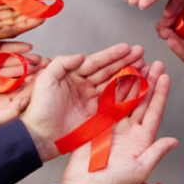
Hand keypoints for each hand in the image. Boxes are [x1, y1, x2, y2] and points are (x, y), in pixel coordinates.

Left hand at [21, 42, 146, 161]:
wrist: (40, 136)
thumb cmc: (39, 109)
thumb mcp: (46, 80)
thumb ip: (62, 63)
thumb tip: (81, 55)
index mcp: (72, 75)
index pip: (95, 62)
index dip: (111, 54)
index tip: (126, 47)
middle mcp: (84, 85)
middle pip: (108, 70)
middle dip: (125, 60)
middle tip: (141, 52)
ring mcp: (92, 99)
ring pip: (114, 83)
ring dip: (129, 74)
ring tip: (144, 65)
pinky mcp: (97, 113)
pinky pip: (114, 100)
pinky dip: (127, 93)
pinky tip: (138, 85)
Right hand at [60, 60, 177, 183]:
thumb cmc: (113, 182)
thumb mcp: (140, 168)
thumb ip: (156, 152)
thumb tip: (174, 140)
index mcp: (143, 139)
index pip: (154, 112)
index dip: (160, 94)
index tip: (166, 77)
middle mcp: (130, 129)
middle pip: (142, 100)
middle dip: (149, 81)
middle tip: (155, 64)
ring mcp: (115, 124)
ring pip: (126, 97)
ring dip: (133, 81)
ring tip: (139, 64)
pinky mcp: (99, 122)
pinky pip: (108, 101)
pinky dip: (113, 87)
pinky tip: (118, 74)